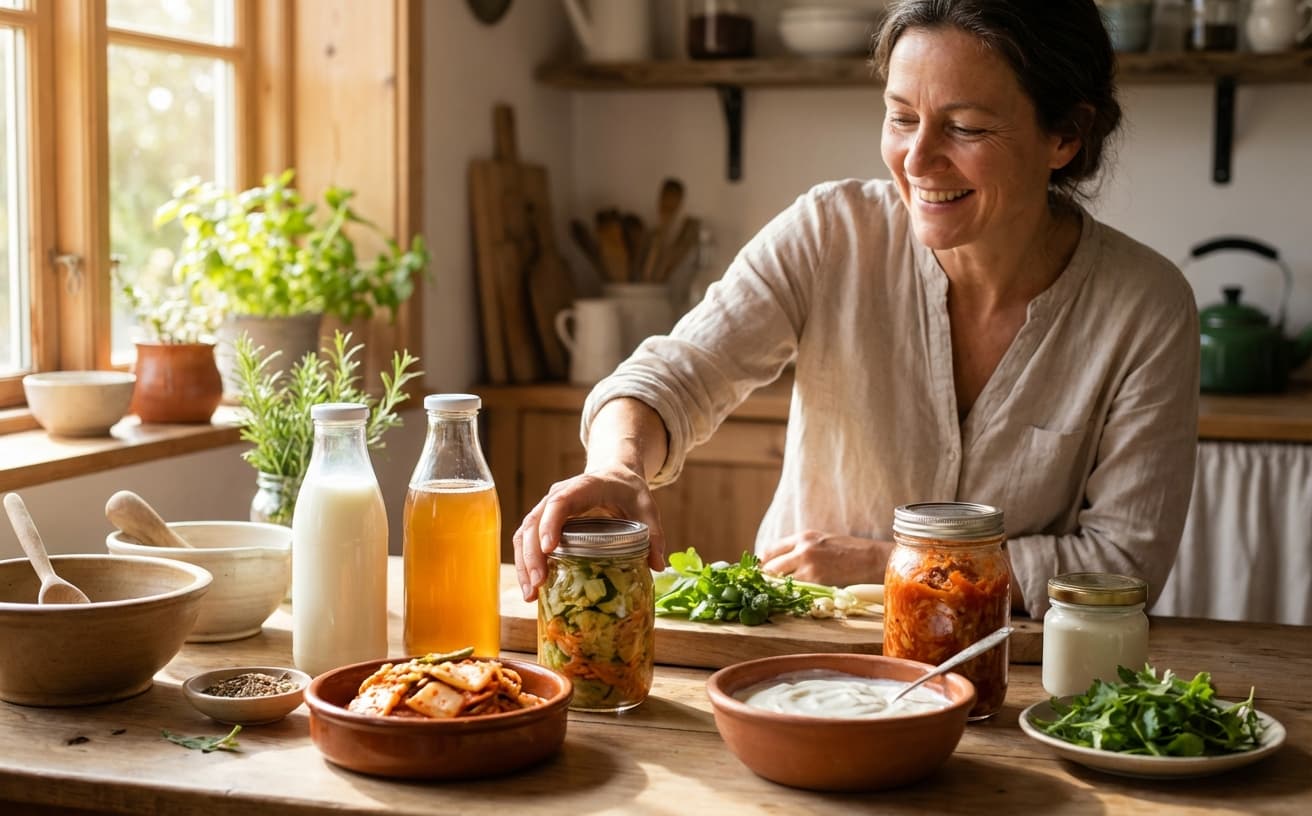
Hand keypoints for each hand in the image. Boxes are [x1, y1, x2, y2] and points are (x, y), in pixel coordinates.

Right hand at [513, 465, 666, 601]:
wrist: (615, 475)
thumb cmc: (628, 490)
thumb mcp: (646, 507)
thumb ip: (654, 533)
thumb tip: (658, 566)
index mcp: (583, 487)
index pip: (560, 502)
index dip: (551, 524)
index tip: (549, 549)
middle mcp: (558, 495)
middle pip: (535, 522)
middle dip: (532, 554)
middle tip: (537, 585)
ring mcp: (547, 508)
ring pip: (525, 533)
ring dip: (524, 563)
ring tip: (530, 595)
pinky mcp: (544, 521)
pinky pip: (527, 540)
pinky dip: (526, 563)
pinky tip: (532, 588)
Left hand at [760, 531, 891, 586]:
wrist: (873, 559)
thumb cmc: (850, 552)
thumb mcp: (822, 541)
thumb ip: (802, 549)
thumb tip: (782, 564)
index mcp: (803, 537)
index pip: (770, 551)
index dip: (761, 564)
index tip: (759, 574)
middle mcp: (802, 549)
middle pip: (770, 566)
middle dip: (765, 579)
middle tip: (763, 589)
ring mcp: (809, 566)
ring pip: (780, 581)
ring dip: (776, 590)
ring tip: (776, 597)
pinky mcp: (817, 581)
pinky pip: (795, 591)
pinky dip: (791, 596)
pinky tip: (792, 600)